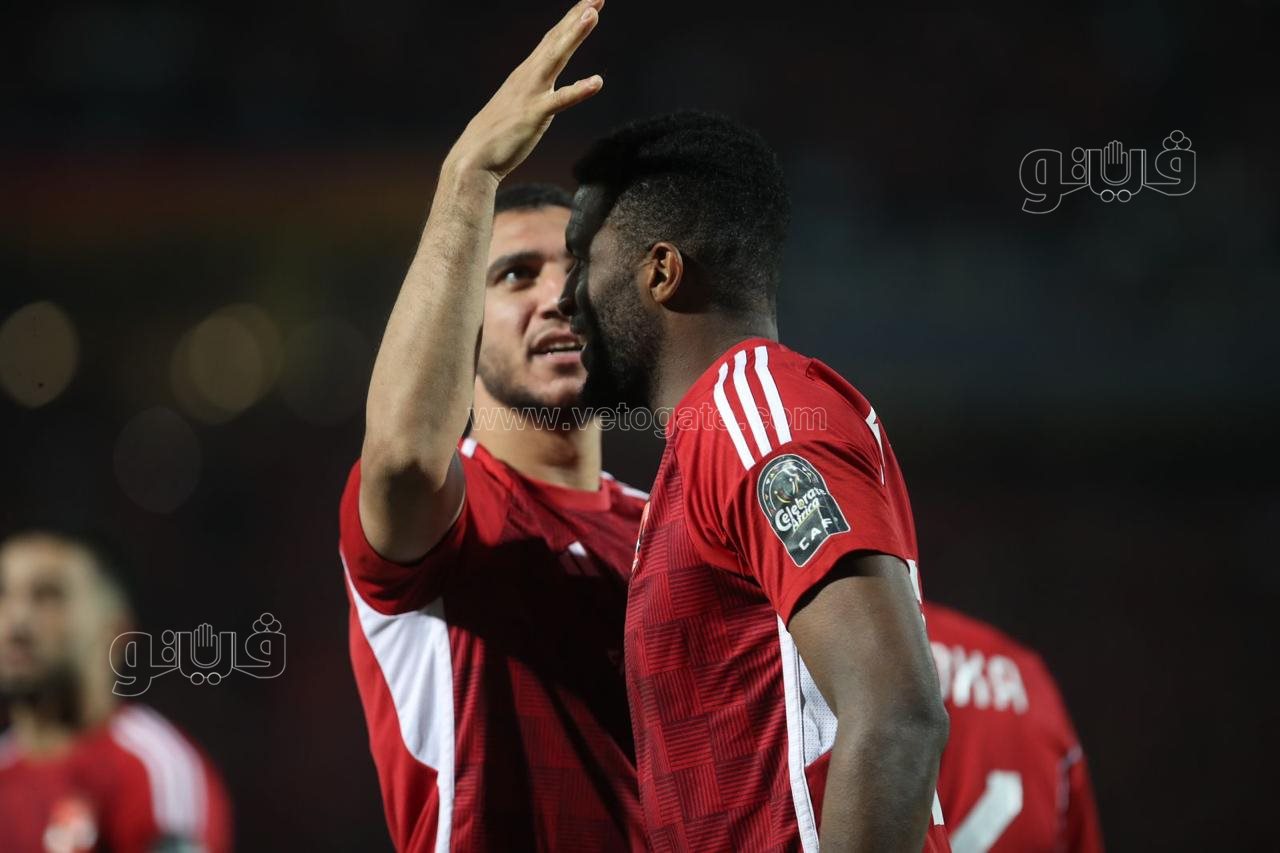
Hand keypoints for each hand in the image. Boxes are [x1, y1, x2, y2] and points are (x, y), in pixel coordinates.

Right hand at [447, 0, 604, 180]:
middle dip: (577, 17)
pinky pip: (560, 101)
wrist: (473, 159)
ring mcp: (530, 94)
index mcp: (525, 75)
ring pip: (556, 58)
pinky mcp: (534, 115)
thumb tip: (543, 94)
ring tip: (593, 14)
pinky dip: (578, 90)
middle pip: (556, 40)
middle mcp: (527, 77)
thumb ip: (531, 96)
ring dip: (574, 35)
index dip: (570, 21)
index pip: (551, 41)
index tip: (589, 4)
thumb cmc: (495, 137)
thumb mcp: (517, 107)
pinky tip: (597, 82)